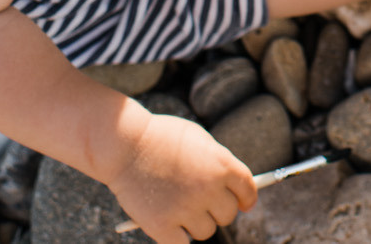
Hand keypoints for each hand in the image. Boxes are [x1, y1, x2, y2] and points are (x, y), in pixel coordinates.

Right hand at [98, 107, 256, 243]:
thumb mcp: (198, 139)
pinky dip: (177, 237)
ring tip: (177, 206)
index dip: (247, 199)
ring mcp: (186, 209)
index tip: (244, 204)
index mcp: (222, 164)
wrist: (123, 143)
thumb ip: (218, 163)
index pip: (248, 191)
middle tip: (200, 202)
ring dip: (195, 223)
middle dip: (216, 209)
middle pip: (228, 214)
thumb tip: (235, 188)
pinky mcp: (162, 226)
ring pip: (205, 231)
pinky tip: (169, 224)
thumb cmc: (160, 137)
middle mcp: (209, 189)